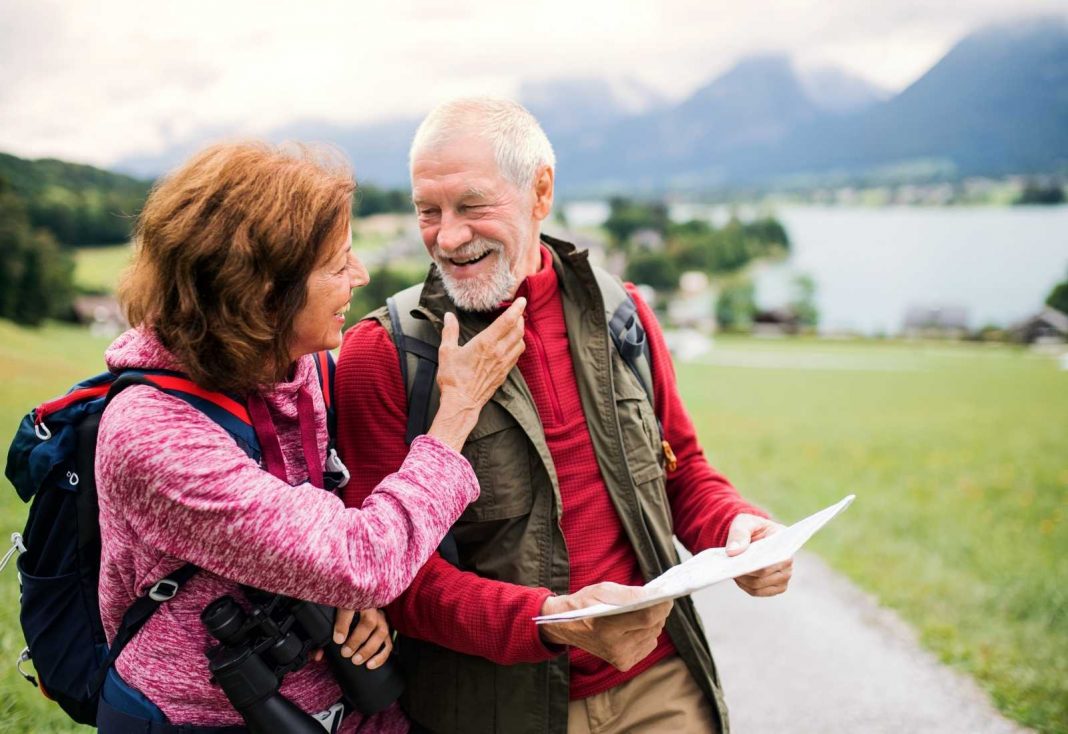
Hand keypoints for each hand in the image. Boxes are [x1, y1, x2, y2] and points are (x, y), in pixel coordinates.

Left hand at [330, 607, 392, 668]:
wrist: (358, 604)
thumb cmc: (343, 614)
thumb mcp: (332, 618)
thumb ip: (324, 636)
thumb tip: (318, 655)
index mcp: (354, 601)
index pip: (349, 609)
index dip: (343, 624)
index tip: (338, 640)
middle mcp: (371, 608)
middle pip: (368, 622)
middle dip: (357, 640)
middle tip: (346, 653)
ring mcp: (381, 618)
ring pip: (381, 632)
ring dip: (369, 648)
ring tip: (356, 660)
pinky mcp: (387, 628)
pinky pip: (388, 643)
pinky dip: (381, 656)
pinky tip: (371, 664)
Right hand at [428, 298, 526, 449]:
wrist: (462, 402)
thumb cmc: (453, 378)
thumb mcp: (447, 351)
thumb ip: (450, 331)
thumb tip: (449, 316)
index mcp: (486, 343)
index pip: (507, 321)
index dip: (516, 309)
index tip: (522, 300)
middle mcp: (499, 352)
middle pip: (517, 330)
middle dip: (519, 318)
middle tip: (517, 311)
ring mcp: (504, 363)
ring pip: (520, 343)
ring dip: (520, 332)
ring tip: (516, 325)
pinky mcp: (504, 373)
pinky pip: (517, 356)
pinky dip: (518, 346)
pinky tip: (513, 344)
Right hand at [538, 582, 671, 671]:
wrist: (566, 626)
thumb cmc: (584, 604)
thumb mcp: (603, 590)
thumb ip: (629, 593)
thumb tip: (654, 595)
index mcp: (606, 626)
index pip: (646, 618)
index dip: (661, 606)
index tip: (667, 596)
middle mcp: (614, 646)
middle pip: (652, 627)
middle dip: (659, 611)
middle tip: (658, 600)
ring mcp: (619, 657)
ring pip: (652, 635)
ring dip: (654, 622)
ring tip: (643, 611)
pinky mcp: (623, 663)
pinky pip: (648, 645)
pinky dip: (647, 633)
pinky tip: (635, 626)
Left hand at [726, 513, 792, 596]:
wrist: (752, 536)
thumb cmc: (750, 527)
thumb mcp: (743, 523)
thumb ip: (738, 534)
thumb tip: (733, 552)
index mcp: (784, 542)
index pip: (774, 557)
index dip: (758, 563)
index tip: (742, 563)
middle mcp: (788, 561)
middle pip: (764, 574)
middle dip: (744, 571)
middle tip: (730, 566)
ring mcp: (783, 576)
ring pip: (758, 585)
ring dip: (742, 579)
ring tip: (731, 570)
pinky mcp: (775, 587)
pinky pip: (757, 591)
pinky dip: (744, 586)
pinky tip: (737, 577)